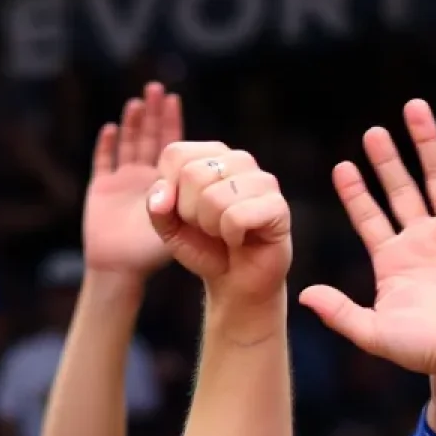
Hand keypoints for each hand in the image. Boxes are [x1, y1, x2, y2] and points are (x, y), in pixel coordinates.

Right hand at [85, 81, 183, 278]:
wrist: (121, 271)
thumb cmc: (151, 253)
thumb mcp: (176, 222)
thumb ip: (182, 198)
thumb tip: (191, 170)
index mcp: (164, 183)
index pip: (171, 145)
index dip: (171, 122)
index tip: (175, 100)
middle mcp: (143, 178)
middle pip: (148, 138)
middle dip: (152, 114)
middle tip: (156, 89)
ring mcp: (121, 182)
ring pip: (127, 145)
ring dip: (132, 124)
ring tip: (137, 103)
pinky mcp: (100, 189)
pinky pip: (103, 162)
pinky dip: (106, 145)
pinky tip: (111, 129)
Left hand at [148, 144, 291, 305]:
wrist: (235, 280)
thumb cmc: (205, 247)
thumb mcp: (170, 228)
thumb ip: (158, 208)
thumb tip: (161, 198)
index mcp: (212, 157)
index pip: (176, 154)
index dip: (168, 189)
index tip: (180, 212)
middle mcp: (239, 161)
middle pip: (193, 174)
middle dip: (189, 212)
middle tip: (206, 227)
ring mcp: (262, 181)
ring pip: (214, 197)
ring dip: (211, 227)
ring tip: (224, 233)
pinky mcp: (277, 206)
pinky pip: (236, 217)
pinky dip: (231, 237)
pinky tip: (240, 239)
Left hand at [298, 101, 435, 403]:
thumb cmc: (424, 349)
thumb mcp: (372, 332)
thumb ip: (339, 312)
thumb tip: (303, 295)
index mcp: (392, 261)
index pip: (369, 217)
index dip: (356, 193)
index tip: (341, 167)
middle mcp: (420, 240)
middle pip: (400, 189)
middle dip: (387, 160)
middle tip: (372, 131)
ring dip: (425, 144)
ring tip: (412, 110)